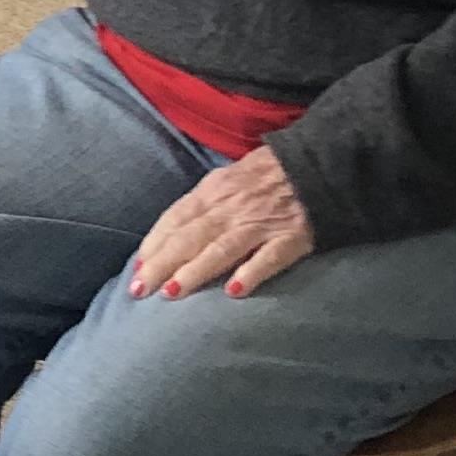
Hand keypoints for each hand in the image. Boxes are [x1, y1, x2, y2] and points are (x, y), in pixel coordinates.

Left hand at [127, 147, 313, 302]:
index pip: (176, 218)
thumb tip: (168, 236)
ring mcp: (262, 222)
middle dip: (162, 264)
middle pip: (190, 237)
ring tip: (172, 293)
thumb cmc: (266, 175)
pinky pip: (269, 257)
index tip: (137, 268)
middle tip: (139, 290)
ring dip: (195, 271)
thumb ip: (201, 205)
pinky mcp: (292, 236)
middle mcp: (232, 207)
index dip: (155, 243)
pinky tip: (235, 292)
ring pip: (222, 248)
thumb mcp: (226, 180)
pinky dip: (251, 273)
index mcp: (214, 190)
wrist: (319, 162)